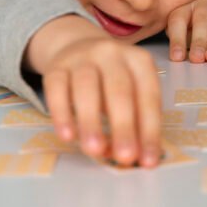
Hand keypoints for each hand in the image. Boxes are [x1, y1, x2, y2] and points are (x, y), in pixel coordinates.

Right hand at [23, 15, 161, 167]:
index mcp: (139, 60)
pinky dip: (62, 113)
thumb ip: (136, 120)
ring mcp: (82, 58)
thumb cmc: (112, 79)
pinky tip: (68, 136)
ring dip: (91, 121)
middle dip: (124, 126)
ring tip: (95, 150)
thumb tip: (139, 157)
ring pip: (86, 87)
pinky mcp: (56, 67)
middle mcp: (112, 53)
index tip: (149, 160)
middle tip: (125, 157)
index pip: (148, 96)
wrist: (77, 46)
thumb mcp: (132, 91)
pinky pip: (57, 89)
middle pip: (119, 90)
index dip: (150, 129)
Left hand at [166, 0, 206, 62]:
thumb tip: (174, 58)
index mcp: (186, 5)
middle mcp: (205, 4)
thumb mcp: (177, 29)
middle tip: (197, 58)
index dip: (177, 40)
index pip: (179, 21)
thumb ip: (174, 41)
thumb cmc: (190, 25)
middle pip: (203, 21)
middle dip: (200, 41)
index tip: (176, 57)